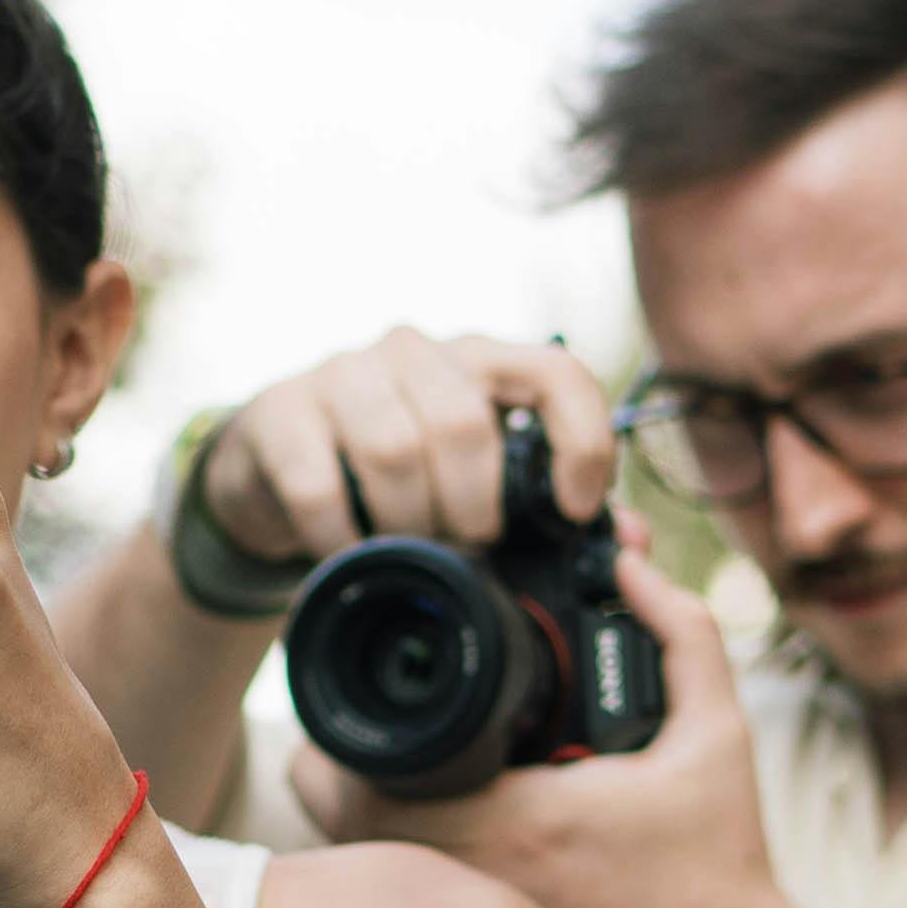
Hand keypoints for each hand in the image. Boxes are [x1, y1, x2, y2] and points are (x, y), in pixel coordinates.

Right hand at [193, 324, 615, 568]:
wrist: (274, 475)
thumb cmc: (396, 480)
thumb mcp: (473, 486)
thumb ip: (549, 511)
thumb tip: (632, 542)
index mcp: (479, 362)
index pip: (556, 369)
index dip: (580, 438)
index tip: (574, 510)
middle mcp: (414, 351)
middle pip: (465, 424)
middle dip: (473, 508)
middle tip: (466, 548)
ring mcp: (341, 374)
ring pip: (395, 448)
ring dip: (409, 523)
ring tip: (409, 553)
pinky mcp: (279, 413)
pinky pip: (319, 484)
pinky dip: (342, 539)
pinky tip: (350, 556)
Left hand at [286, 541, 814, 907]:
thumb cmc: (722, 867)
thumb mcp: (717, 736)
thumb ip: (681, 635)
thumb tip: (625, 565)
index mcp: (512, 820)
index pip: (357, 780)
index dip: (337, 742)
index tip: (364, 709)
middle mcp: (473, 885)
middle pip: (335, 825)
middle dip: (341, 774)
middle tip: (372, 740)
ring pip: (363, 878)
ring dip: (367, 827)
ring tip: (403, 787)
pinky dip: (403, 880)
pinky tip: (439, 852)